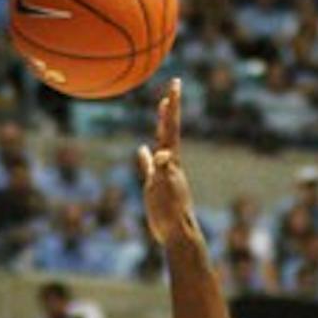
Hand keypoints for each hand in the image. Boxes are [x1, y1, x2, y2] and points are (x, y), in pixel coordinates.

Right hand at [137, 78, 196, 245]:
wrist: (176, 233)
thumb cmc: (171, 212)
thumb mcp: (164, 188)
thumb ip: (162, 169)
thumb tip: (162, 152)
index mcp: (172, 161)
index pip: (171, 128)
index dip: (173, 107)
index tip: (175, 84)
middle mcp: (170, 163)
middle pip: (169, 130)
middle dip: (170, 108)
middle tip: (173, 87)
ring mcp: (163, 174)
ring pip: (160, 144)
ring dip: (160, 126)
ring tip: (161, 109)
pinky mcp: (156, 187)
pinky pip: (149, 167)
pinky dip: (145, 157)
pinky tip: (141, 151)